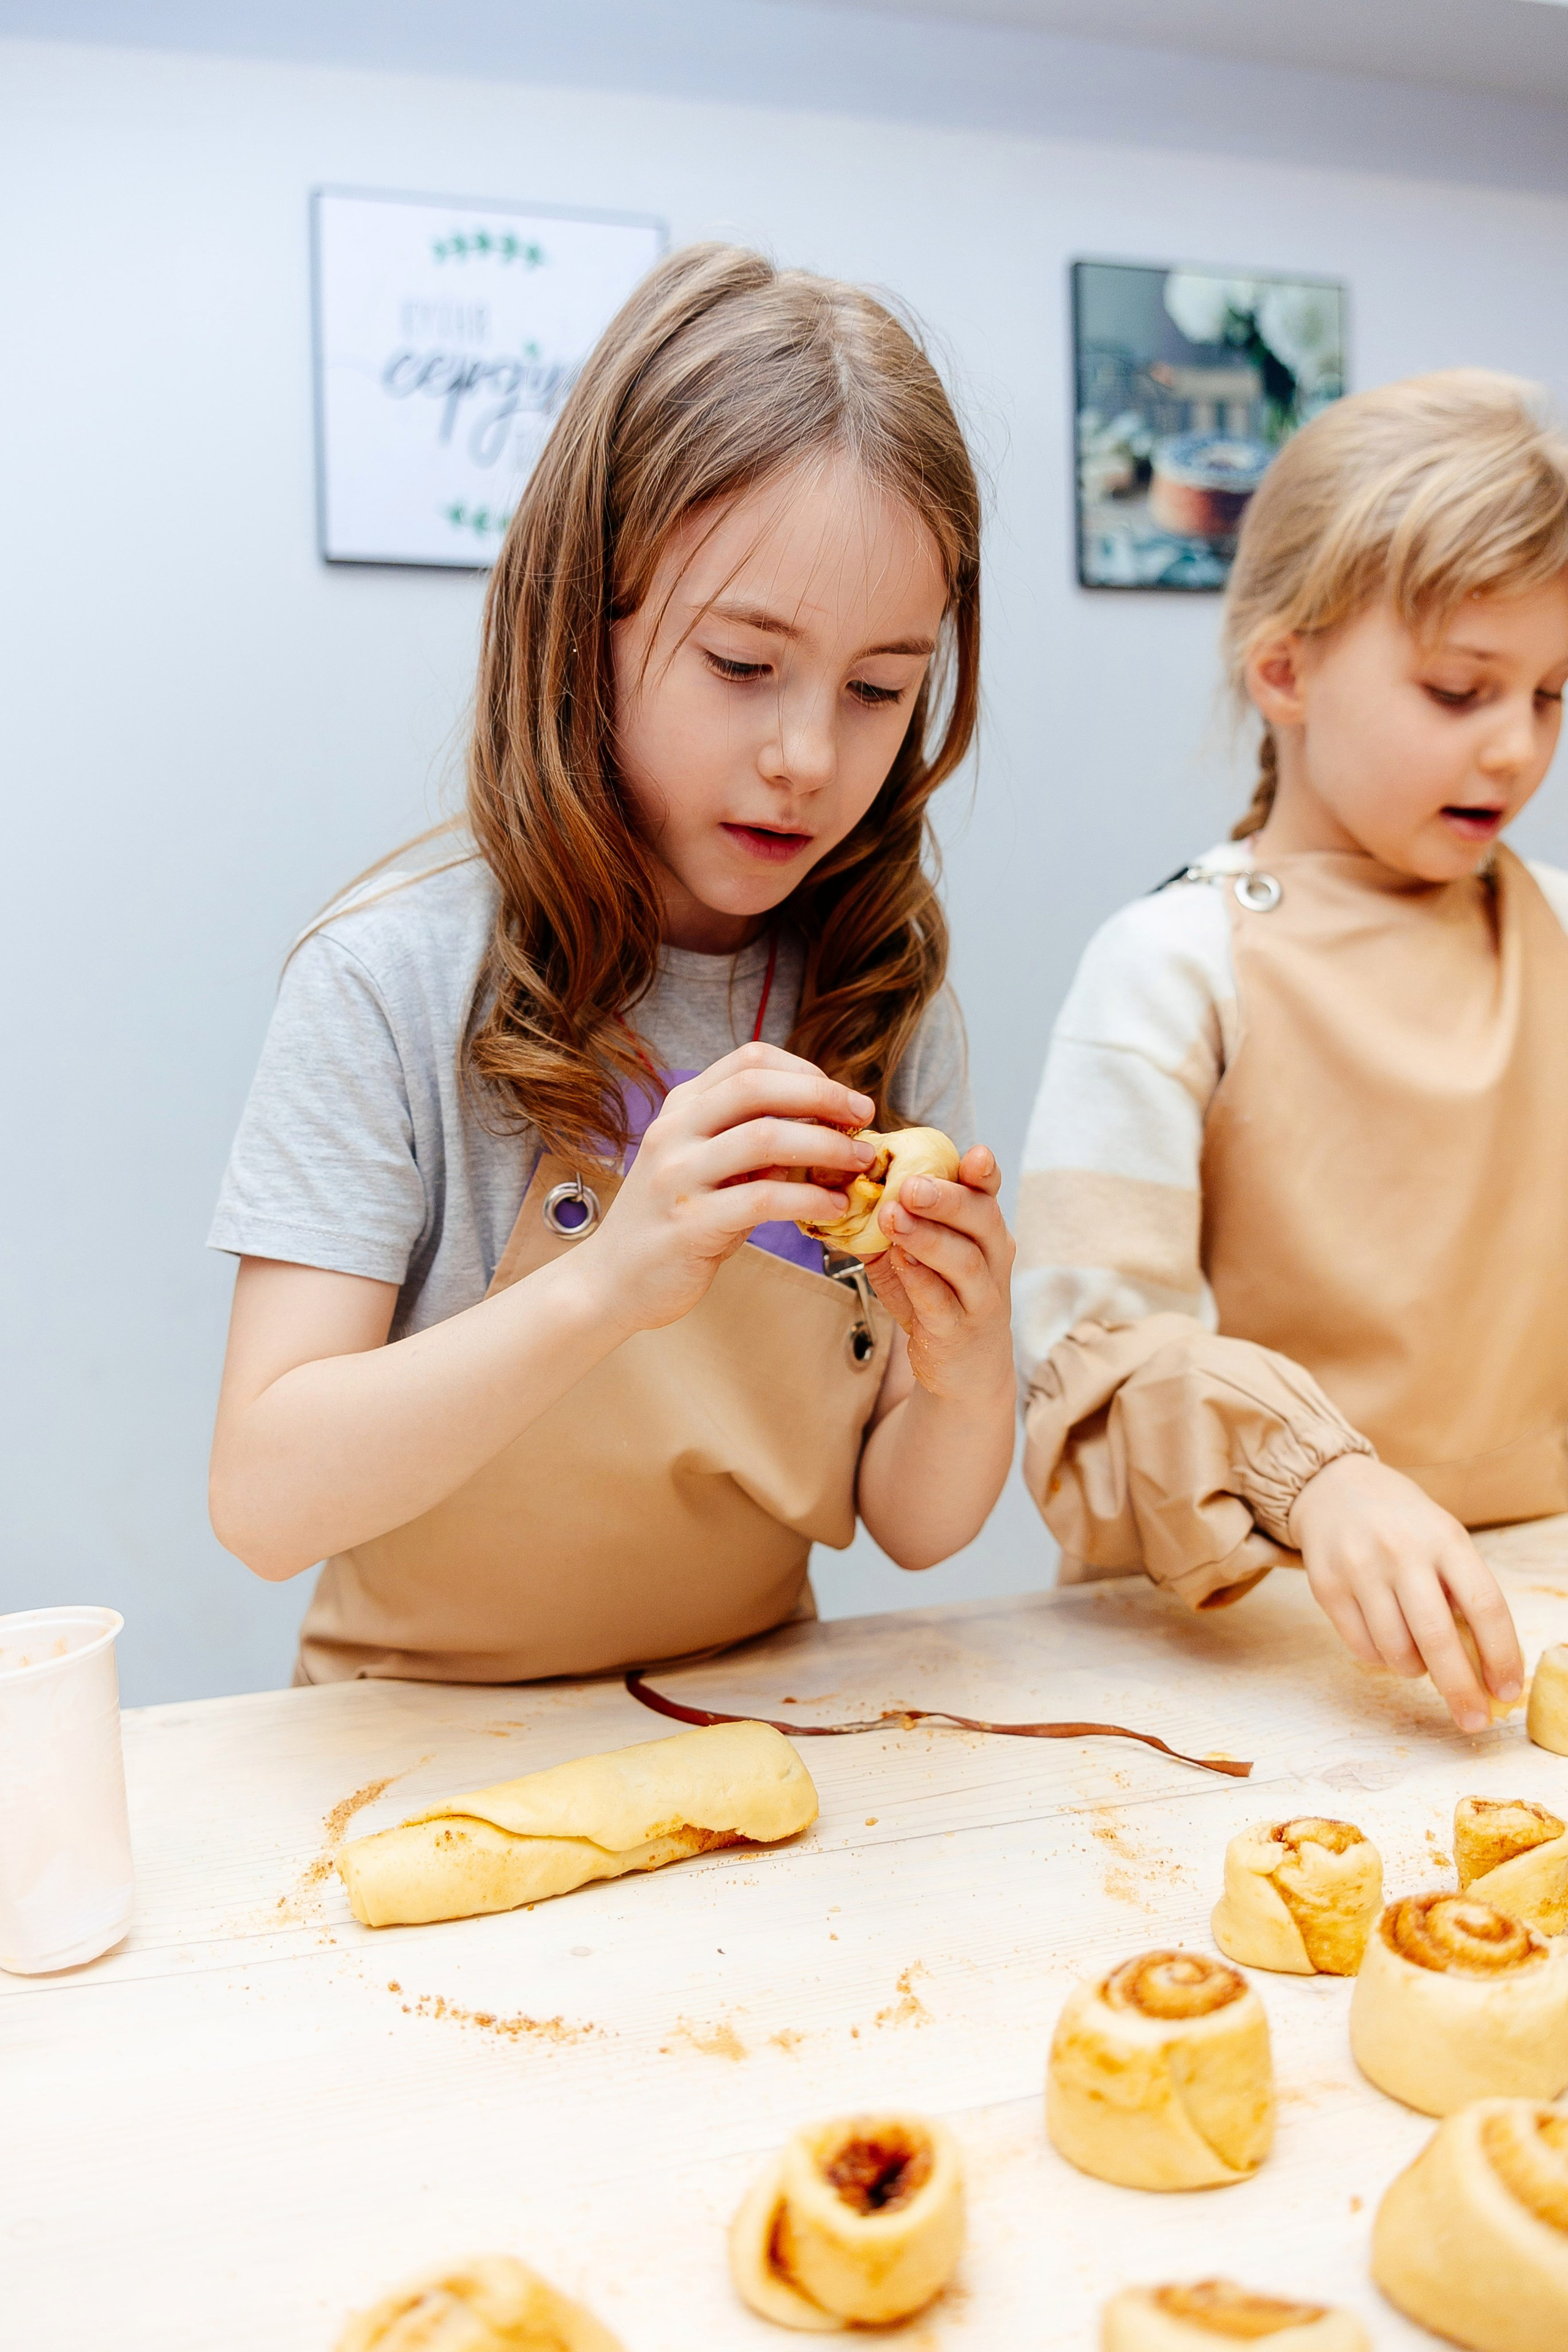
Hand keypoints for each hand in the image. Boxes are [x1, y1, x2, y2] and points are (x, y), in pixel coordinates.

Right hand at [575, 1043, 876, 1334]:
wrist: (613, 1281)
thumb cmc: (674, 1221)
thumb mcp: (708, 1168)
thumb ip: (752, 1143)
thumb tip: (825, 1126)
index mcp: (681, 1108)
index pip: (749, 1061)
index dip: (805, 1070)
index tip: (842, 1096)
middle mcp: (674, 1132)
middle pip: (756, 1087)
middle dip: (822, 1096)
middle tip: (864, 1116)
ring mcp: (677, 1176)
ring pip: (764, 1138)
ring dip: (825, 1146)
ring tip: (859, 1161)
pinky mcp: (688, 1224)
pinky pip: (762, 1199)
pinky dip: (809, 1199)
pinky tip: (835, 1207)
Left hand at [864, 1144, 1015, 1411]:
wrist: (964, 1369)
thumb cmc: (936, 1299)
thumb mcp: (915, 1255)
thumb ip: (891, 1223)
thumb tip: (843, 1185)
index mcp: (983, 1231)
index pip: (988, 1195)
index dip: (984, 1174)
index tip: (976, 1154)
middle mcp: (991, 1259)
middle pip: (981, 1220)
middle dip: (946, 1199)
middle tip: (911, 1186)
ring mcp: (979, 1297)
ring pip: (964, 1261)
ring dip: (927, 1236)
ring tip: (893, 1217)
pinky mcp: (957, 1332)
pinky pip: (942, 1304)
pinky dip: (920, 1281)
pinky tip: (899, 1262)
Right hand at [1286, 1452, 1522, 1732]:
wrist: (1336, 1488)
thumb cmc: (1405, 1525)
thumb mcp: (1445, 1540)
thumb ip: (1465, 1593)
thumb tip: (1487, 1669)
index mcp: (1445, 1539)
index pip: (1485, 1606)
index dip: (1502, 1655)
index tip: (1508, 1691)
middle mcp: (1401, 1552)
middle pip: (1437, 1637)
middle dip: (1460, 1689)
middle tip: (1473, 1719)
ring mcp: (1359, 1568)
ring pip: (1396, 1650)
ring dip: (1416, 1671)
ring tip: (1419, 1660)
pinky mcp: (1326, 1587)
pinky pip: (1362, 1649)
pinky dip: (1381, 1659)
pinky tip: (1387, 1643)